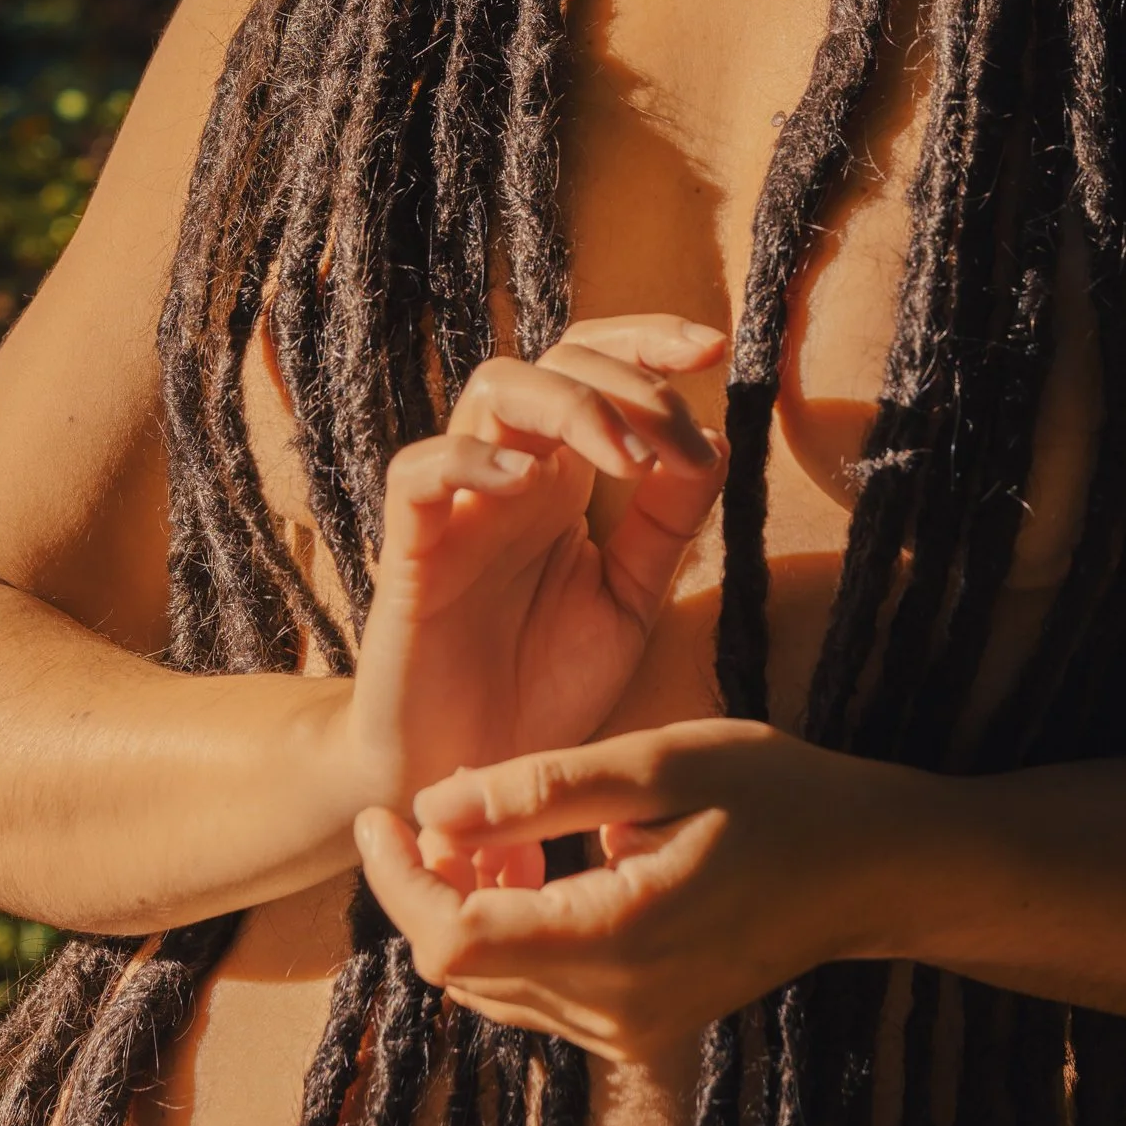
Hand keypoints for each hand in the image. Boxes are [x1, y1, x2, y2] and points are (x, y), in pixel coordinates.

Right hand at [347, 315, 727, 822]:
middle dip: (628, 377)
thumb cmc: (542, 691)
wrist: (474, 785)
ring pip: (492, 389)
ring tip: (627, 460)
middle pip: (555, 362)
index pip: (595, 367)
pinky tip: (527, 480)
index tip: (716, 348)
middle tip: (676, 437)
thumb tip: (714, 440)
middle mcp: (512, 475)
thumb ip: (666, 528)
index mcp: (563, 479)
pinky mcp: (409, 552)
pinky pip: (419, 472)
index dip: (648, 340)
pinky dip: (471, 458)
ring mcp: (459, 506)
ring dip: (570, 405)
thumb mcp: (628, 604)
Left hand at [354, 719, 936, 1060]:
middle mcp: (615, 1013)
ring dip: (467, 913)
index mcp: (616, 942)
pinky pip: (539, 994)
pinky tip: (537, 870)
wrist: (871, 867)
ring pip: (494, 988)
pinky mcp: (641, 1032)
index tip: (379, 812)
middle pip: (463, 970)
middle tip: (435, 808)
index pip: (450, 940)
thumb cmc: (777, 794)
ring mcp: (630, 1034)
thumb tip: (428, 811)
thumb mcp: (658, 762)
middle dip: (427, 890)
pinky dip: (513, 935)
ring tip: (490, 831)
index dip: (396, 879)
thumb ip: (539, 789)